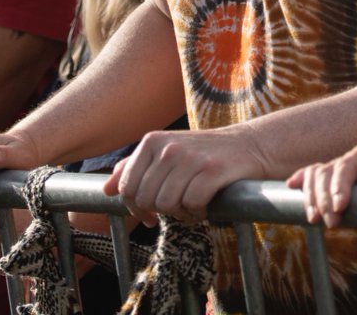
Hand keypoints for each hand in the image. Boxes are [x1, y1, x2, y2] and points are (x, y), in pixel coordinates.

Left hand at [103, 125, 270, 224]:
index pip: (127, 187)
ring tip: (191, 204)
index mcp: (151, 141)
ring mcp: (190, 157)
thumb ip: (134, 168)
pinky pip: (191, 205)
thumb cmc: (203, 153)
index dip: (136, 208)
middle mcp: (168, 146)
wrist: (249, 145)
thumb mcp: (166, 153)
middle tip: (176, 206)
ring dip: (180, 213)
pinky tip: (205, 205)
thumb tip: (106, 189)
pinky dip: (198, 212)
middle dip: (160, 211)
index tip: (150, 215)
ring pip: (167, 205)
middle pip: (146, 200)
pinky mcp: (213, 171)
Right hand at [286, 112, 356, 227]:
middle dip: (322, 197)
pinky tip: (292, 189)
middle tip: (330, 222)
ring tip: (314, 219)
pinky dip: (304, 183)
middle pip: (325, 173)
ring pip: (317, 177)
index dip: (338, 186)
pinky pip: (319, 178)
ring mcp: (349, 169)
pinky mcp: (347, 181)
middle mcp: (354, 159)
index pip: (345, 167)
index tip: (340, 207)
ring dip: (312, 196)